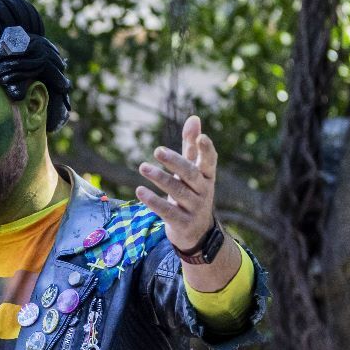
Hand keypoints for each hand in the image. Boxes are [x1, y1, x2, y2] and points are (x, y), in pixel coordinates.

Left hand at [135, 115, 218, 251]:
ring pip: (177, 191)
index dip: (207, 150)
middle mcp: (203, 191)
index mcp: (207, 177)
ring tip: (142, 167)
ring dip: (159, 178)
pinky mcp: (182, 223)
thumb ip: (191, 146)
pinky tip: (140, 191)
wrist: (196, 232)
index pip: (210, 161)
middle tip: (158, 150)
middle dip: (175, 162)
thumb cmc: (192, 193)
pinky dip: (153, 201)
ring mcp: (194, 209)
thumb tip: (194, 117)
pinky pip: (167, 211)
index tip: (202, 137)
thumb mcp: (193, 171)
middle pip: (190, 174)